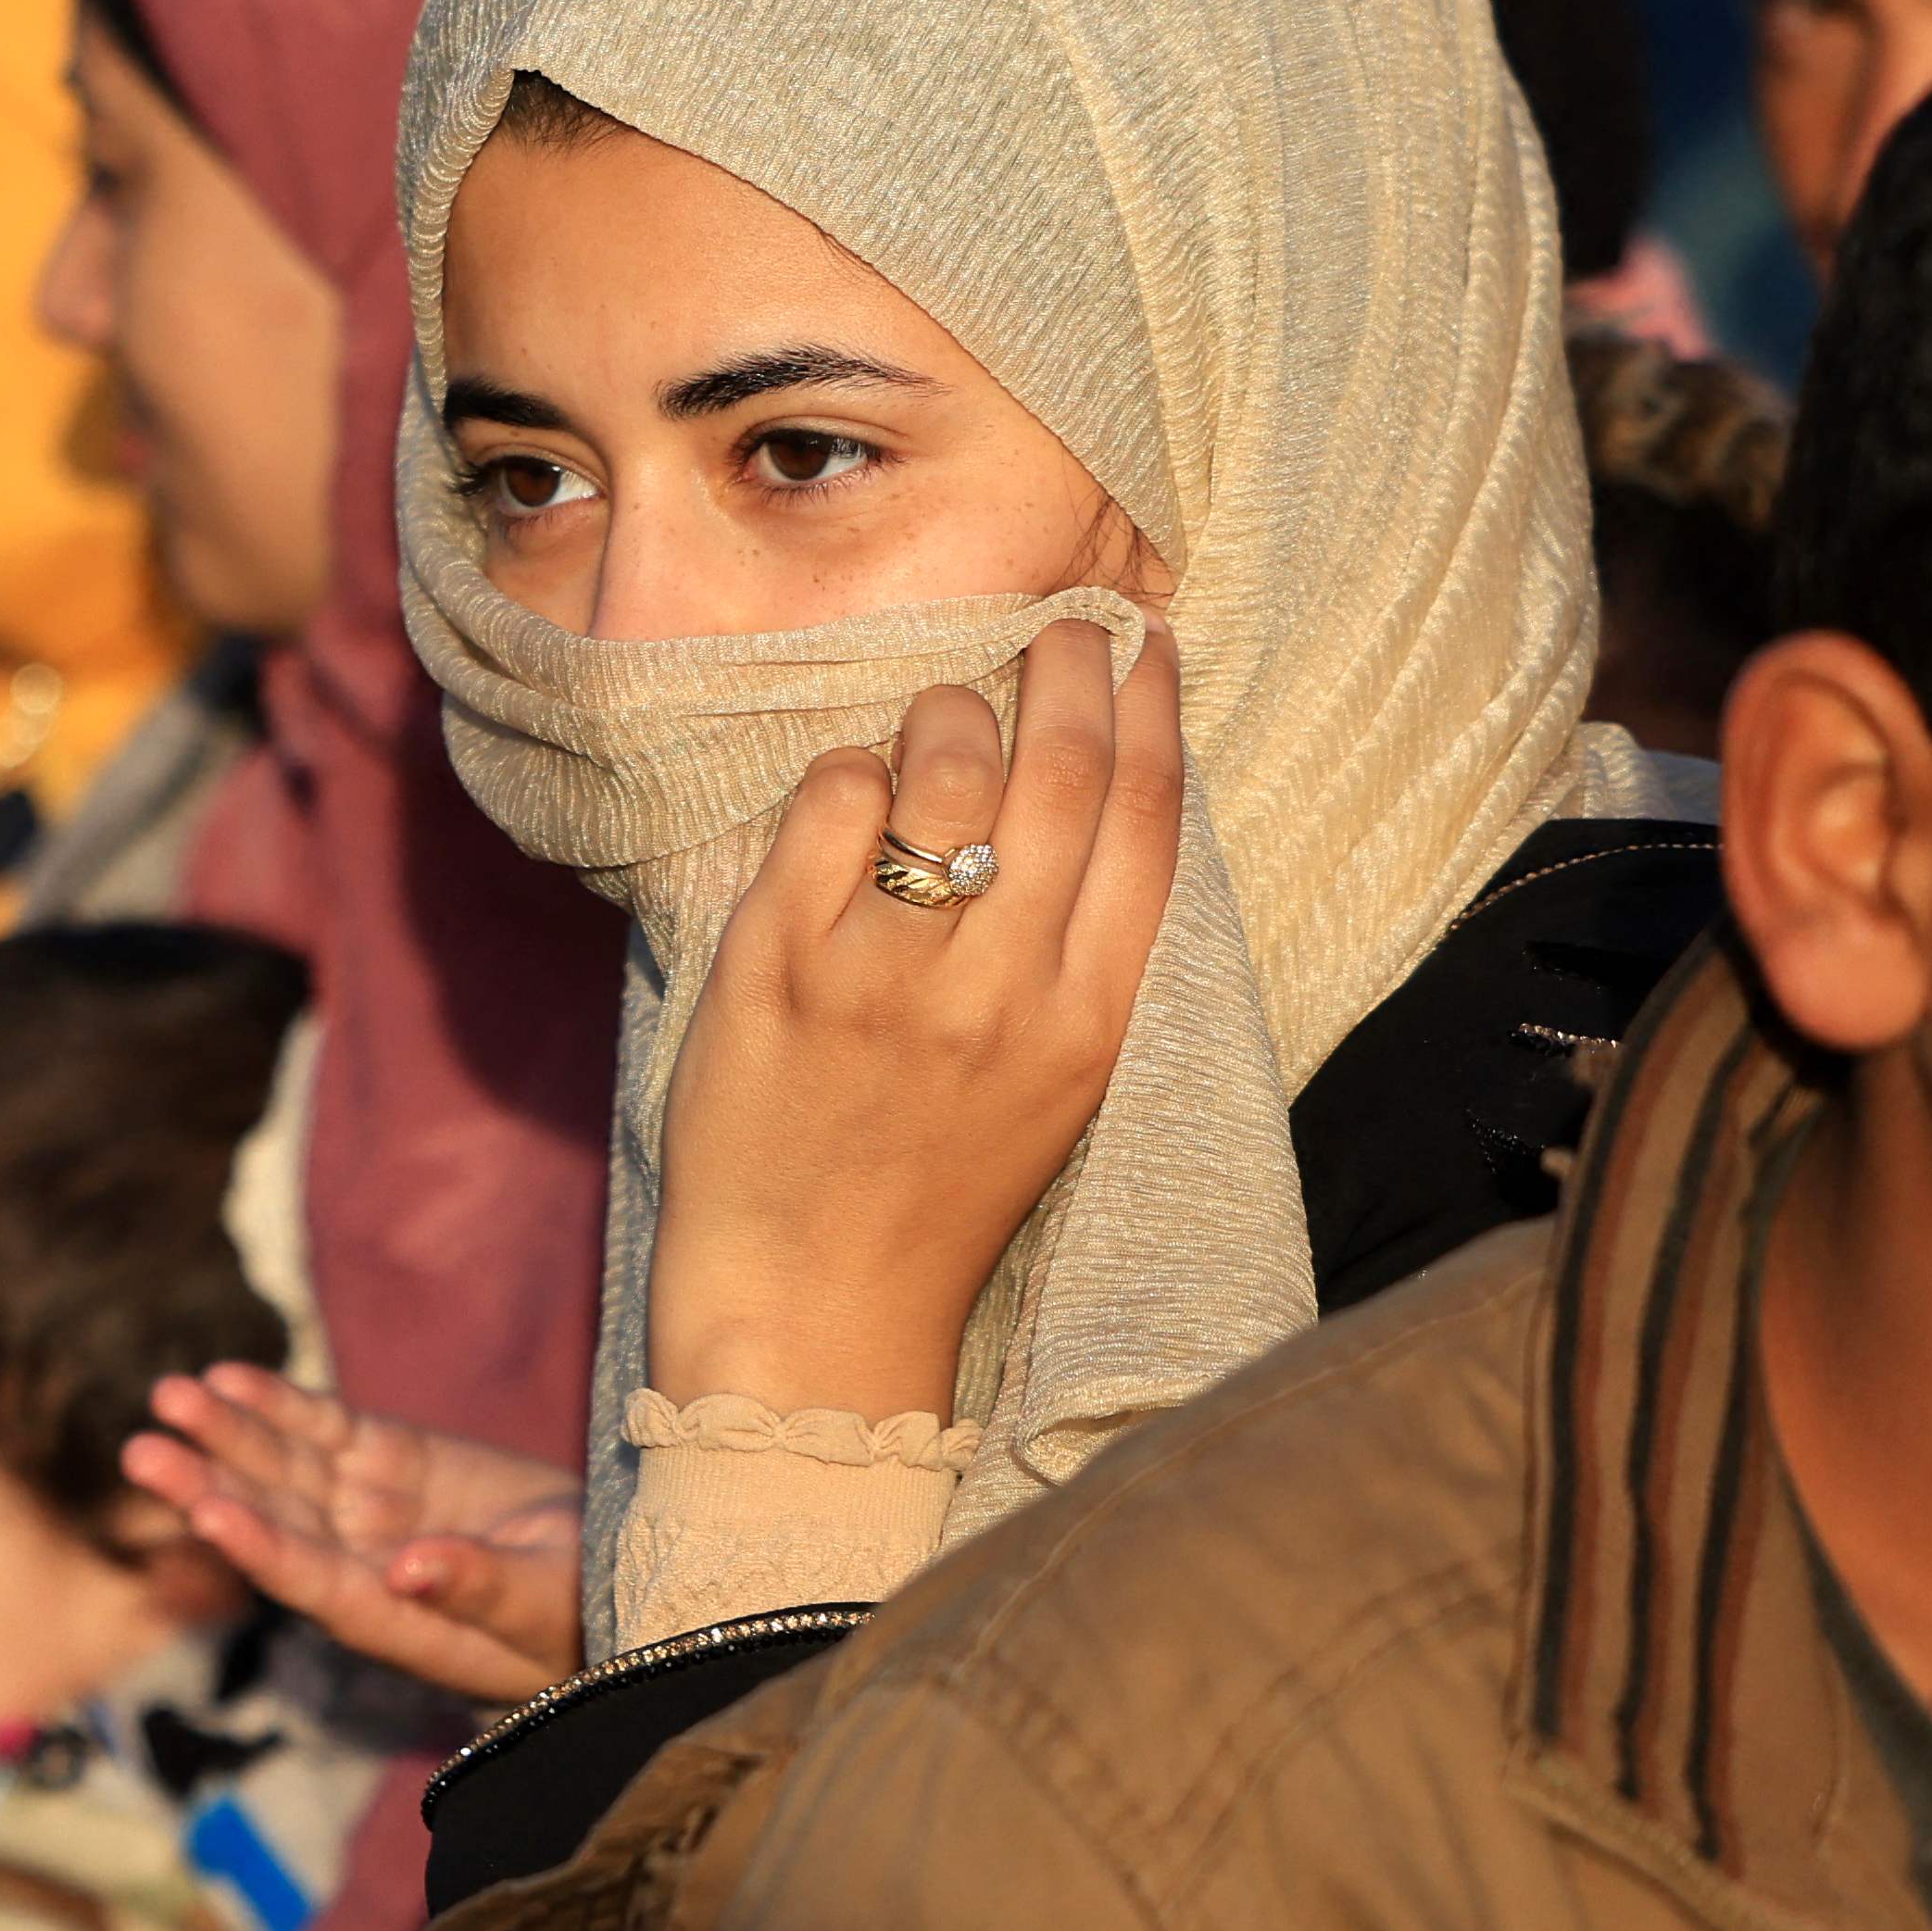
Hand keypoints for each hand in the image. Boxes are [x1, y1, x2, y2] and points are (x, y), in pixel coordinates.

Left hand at [125, 1365, 578, 1702]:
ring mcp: (367, 1509)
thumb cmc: (585, 1612)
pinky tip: (227, 1379)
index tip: (207, 1512)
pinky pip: (319, 1430)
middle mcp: (361, 1566)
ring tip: (169, 1397)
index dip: (261, 1548)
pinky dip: (277, 1404)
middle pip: (273, 1521)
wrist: (610, 1567)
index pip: (312, 1583)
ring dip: (225, 1434)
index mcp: (392, 1620)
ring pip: (282, 1468)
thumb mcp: (545, 1604)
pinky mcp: (387, 1461)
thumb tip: (406, 1569)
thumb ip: (478, 1588)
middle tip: (142, 1452)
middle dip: (208, 1484)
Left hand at [645, 617, 1185, 1423]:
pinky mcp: (778, 968)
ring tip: (942, 712)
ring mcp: (886, 976)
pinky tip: (851, 789)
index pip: (1148, 822)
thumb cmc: (934, 1190)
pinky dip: (847, 771)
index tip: (1146, 644)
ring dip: (948, 712)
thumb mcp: (1054, 1084)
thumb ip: (1075, 955)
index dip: (1153, 711)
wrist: (814, 1307)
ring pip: (942, 769)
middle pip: (1059, 774)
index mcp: (1091, 1022)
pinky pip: (829, 805)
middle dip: (1067, 669)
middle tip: (1059, 623)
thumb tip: (1090, 792)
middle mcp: (1000, 990)